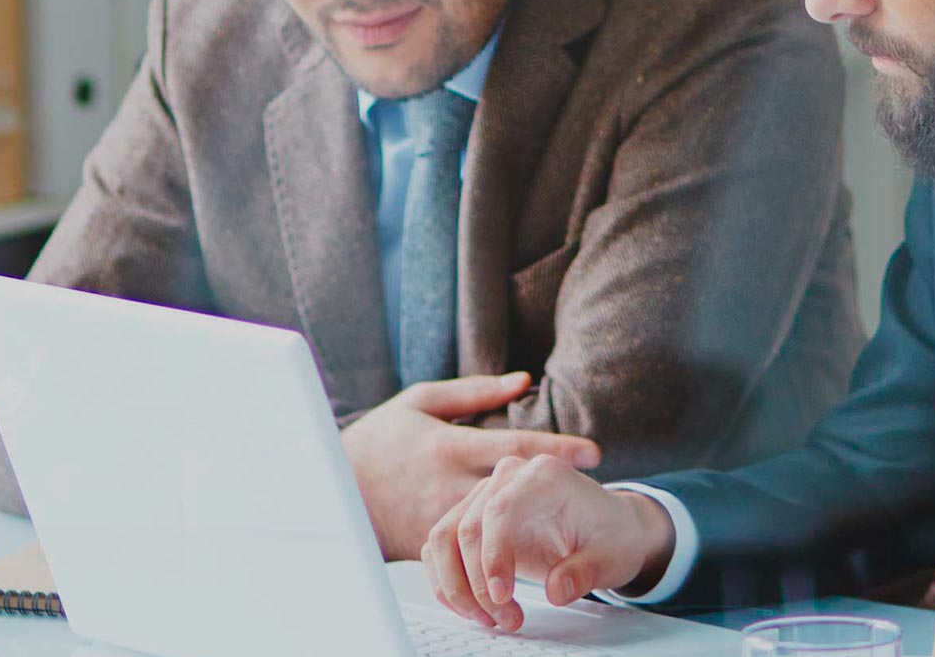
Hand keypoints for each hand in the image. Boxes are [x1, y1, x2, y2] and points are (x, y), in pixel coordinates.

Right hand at [342, 372, 601, 560]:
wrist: (333, 491)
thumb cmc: (377, 441)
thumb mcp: (420, 403)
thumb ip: (474, 393)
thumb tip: (521, 381)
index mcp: (447, 446)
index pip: (512, 446)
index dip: (554, 448)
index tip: (594, 453)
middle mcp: (446, 485)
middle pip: (514, 491)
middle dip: (558, 493)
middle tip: (601, 491)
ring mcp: (439, 518)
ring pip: (498, 529)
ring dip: (538, 529)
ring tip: (577, 530)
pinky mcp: (431, 544)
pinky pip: (472, 552)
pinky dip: (502, 552)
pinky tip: (533, 551)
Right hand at [421, 453, 676, 631]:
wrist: (609, 528)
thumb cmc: (610, 535)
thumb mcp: (611, 558)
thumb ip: (585, 573)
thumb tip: (557, 590)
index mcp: (544, 475)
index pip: (500, 511)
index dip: (493, 557)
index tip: (502, 597)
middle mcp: (508, 478)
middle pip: (467, 528)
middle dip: (478, 584)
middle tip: (504, 619)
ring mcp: (485, 495)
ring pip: (443, 539)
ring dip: (457, 587)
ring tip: (488, 619)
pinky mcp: (471, 517)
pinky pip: (440, 548)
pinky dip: (447, 582)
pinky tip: (471, 608)